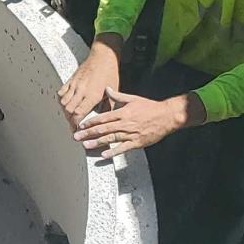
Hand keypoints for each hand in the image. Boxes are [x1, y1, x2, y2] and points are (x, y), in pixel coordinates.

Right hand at [59, 40, 121, 126]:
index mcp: (92, 95)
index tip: (77, 129)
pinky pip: (61, 92)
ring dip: (65, 111)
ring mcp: (74, 84)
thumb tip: (103, 119)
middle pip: (68, 110)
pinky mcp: (71, 79)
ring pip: (63, 102)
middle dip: (69, 120)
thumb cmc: (109, 73)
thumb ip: (106, 106)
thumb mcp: (112, 92)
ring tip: (70, 116)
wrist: (104, 57)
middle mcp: (81, 90)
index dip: (76, 124)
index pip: (78, 113)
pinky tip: (67, 103)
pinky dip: (62, 100)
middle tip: (73, 125)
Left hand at [72, 89, 201, 155]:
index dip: (90, 121)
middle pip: (104, 129)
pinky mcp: (137, 142)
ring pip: (111, 138)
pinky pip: (123, 148)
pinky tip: (104, 155)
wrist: (167, 116)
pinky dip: (113, 152)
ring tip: (85, 145)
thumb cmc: (150, 107)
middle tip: (76, 136)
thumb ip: (118, 95)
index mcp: (123, 112)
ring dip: (97, 142)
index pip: (103, 117)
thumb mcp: (133, 98)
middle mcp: (125, 123)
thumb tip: (107, 88)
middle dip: (89, 133)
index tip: (81, 125)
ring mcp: (131, 134)